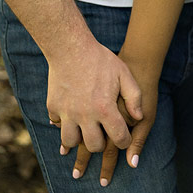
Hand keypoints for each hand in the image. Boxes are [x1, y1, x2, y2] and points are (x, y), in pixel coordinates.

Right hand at [70, 49, 159, 185]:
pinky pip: (57, 125)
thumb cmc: (100, 59)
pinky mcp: (52, 107)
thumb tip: (139, 118)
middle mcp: (85, 115)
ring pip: (71, 142)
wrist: (70, 46)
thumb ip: (134, 97)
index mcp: (105, 109)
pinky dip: (63, 124)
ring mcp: (66, 112)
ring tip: (85, 131)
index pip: (119, 138)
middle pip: (94, 146)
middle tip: (103, 134)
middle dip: (102, 143)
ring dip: (79, 138)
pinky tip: (70, 117)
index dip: (124, 140)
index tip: (123, 137)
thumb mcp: (124, 74)